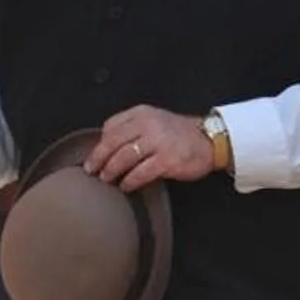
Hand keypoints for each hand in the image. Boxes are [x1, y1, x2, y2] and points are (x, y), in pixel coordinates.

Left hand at [84, 106, 212, 191]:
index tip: (93, 156)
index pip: (111, 126)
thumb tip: (106, 146)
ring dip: (111, 171)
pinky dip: (129, 181)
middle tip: (91, 171)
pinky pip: (140, 173)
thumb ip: (132, 128)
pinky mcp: (167, 160)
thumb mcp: (154, 121)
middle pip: (113, 142)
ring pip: (124, 157)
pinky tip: (126, 186)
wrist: (208, 141)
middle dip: (98, 158)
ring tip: (106, 179)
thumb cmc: (178, 134)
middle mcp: (149, 124)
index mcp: (142, 113)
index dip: (99, 143)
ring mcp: (158, 142)